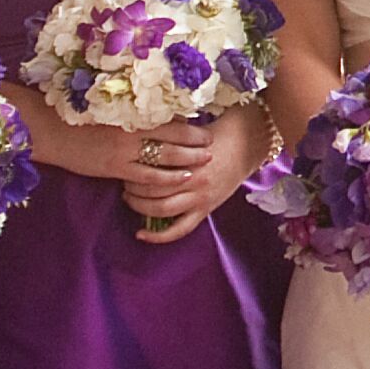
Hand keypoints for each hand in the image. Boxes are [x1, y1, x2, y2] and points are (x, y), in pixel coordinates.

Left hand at [121, 102, 271, 241]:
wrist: (245, 145)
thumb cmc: (215, 136)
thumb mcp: (190, 133)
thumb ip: (168, 137)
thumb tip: (139, 132)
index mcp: (188, 156)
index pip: (152, 166)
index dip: (133, 167)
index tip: (125, 164)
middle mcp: (193, 179)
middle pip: (153, 188)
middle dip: (133, 186)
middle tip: (124, 181)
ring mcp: (199, 197)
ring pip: (162, 209)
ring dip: (140, 207)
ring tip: (129, 200)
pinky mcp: (205, 210)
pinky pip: (179, 230)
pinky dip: (159, 237)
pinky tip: (140, 235)